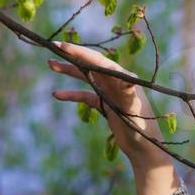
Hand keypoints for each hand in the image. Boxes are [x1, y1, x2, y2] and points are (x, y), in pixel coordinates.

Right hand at [47, 41, 167, 164]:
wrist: (143, 148)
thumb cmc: (142, 129)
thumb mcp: (134, 111)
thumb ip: (129, 95)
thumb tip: (128, 79)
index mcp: (124, 78)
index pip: (99, 61)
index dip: (81, 52)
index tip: (62, 46)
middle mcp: (117, 81)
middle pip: (91, 64)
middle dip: (72, 56)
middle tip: (53, 47)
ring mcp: (110, 92)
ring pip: (87, 77)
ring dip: (70, 71)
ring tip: (51, 64)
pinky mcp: (105, 104)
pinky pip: (85, 95)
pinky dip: (72, 94)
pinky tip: (57, 94)